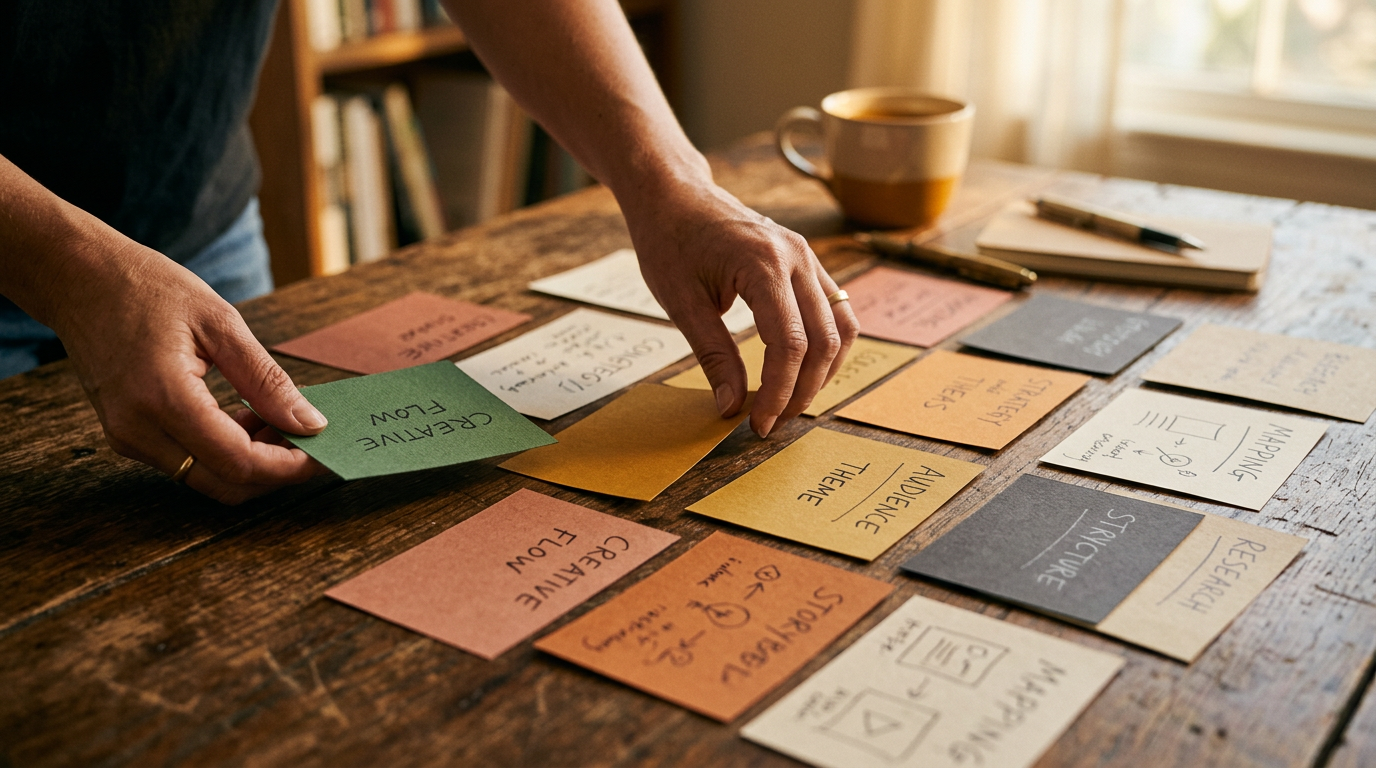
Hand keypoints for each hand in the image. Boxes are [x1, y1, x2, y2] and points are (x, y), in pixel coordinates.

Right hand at [51, 240, 328, 503]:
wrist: (78, 278)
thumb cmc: (148, 288)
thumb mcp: (221, 323)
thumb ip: (267, 380)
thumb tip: (310, 423)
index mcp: (163, 398)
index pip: (239, 462)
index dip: (289, 467)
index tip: (325, 454)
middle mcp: (138, 430)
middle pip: (224, 484)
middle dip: (275, 472)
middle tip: (310, 441)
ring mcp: (127, 438)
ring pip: (206, 479)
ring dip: (251, 462)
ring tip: (279, 420)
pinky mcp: (127, 436)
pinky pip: (187, 462)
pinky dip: (224, 452)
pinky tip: (246, 417)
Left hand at [627, 178, 858, 436]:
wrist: (674, 195)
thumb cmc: (670, 242)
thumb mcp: (681, 303)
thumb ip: (713, 356)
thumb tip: (731, 407)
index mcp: (763, 264)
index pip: (789, 344)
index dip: (779, 391)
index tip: (758, 424)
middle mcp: (796, 258)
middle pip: (824, 340)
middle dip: (803, 391)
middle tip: (772, 422)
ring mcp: (808, 257)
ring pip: (841, 328)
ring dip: (823, 372)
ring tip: (790, 402)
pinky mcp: (807, 262)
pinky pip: (835, 310)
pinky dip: (826, 346)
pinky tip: (802, 370)